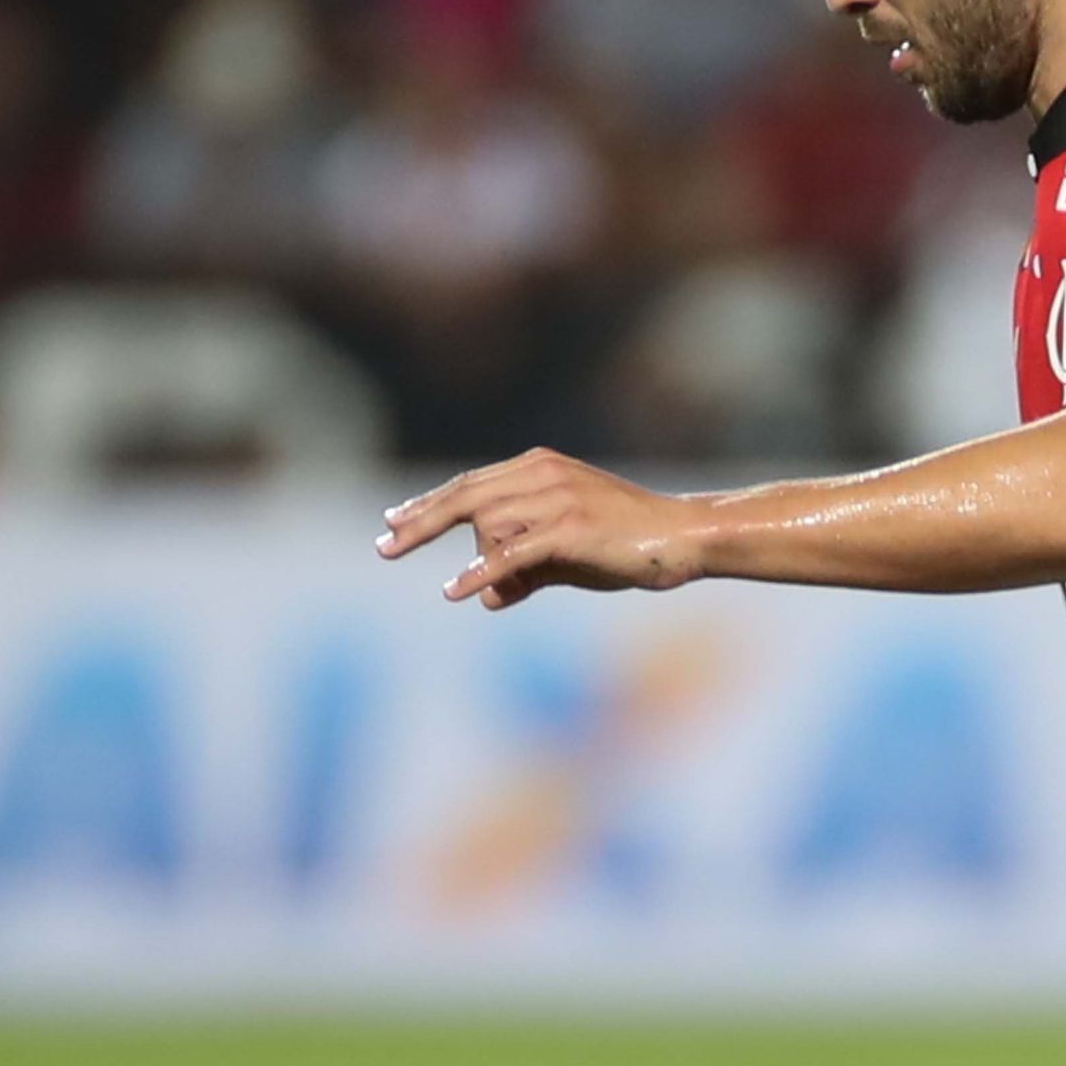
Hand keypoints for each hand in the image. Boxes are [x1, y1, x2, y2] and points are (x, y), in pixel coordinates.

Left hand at [376, 450, 705, 607]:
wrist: (683, 537)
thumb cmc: (629, 546)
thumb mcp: (567, 558)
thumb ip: (525, 572)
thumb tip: (487, 598)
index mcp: (538, 467)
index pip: (468, 485)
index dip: (428, 504)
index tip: (393, 521)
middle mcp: (540, 473)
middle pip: (462, 496)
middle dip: (418, 522)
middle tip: (382, 548)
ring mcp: (555, 498)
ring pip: (486, 526)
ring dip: (475, 562)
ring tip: (476, 583)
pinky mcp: (568, 528)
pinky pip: (510, 550)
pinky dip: (479, 571)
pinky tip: (454, 590)